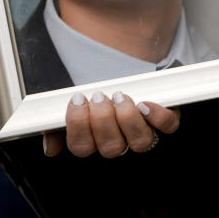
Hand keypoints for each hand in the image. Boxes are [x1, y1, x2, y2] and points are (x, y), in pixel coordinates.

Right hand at [42, 91, 179, 157]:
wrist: (130, 69)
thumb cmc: (101, 90)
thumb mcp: (76, 103)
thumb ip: (56, 123)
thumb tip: (50, 148)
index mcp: (94, 139)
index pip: (82, 147)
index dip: (79, 125)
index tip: (78, 100)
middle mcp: (120, 142)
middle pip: (111, 147)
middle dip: (103, 120)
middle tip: (100, 96)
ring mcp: (144, 132)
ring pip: (139, 142)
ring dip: (128, 119)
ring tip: (119, 97)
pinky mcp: (166, 119)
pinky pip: (167, 126)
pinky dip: (157, 116)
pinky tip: (145, 104)